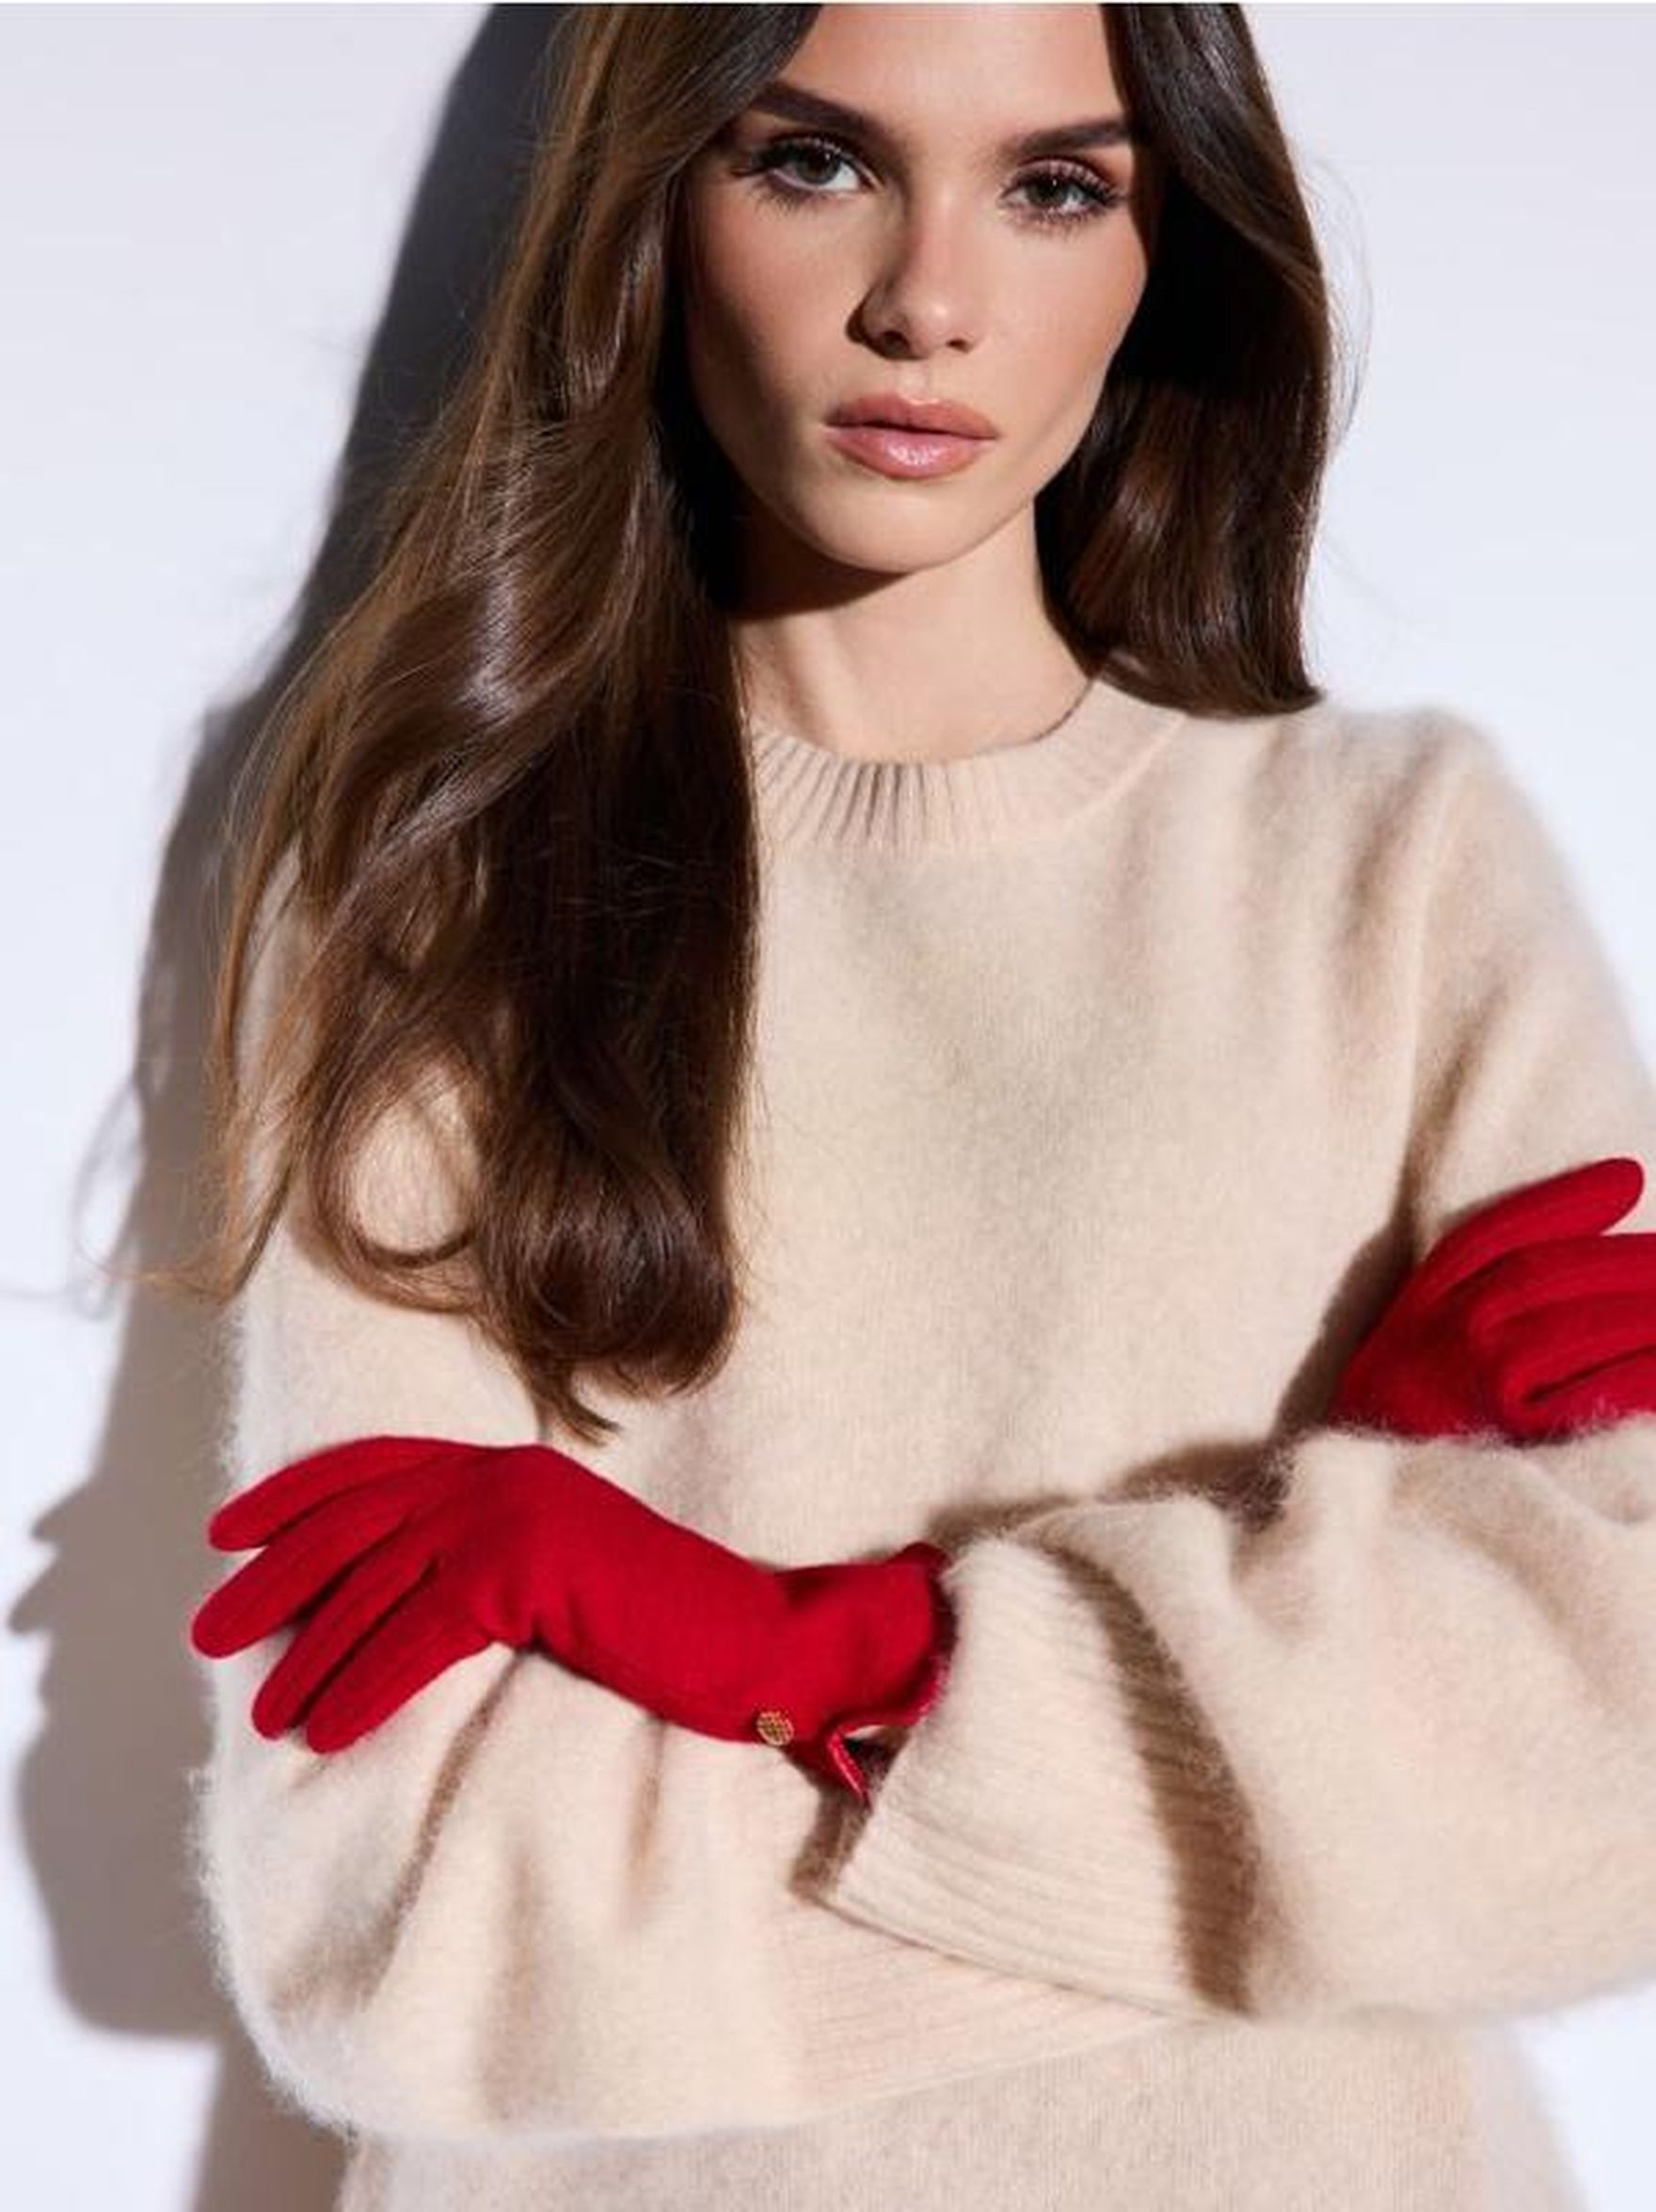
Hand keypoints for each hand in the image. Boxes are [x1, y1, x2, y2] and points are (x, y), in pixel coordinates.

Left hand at [189, 1433, 954, 1802]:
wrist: (750, 1636)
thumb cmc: (658, 1622)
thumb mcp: (556, 1575)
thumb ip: (485, 1564)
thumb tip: (385, 1599)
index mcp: (506, 1468)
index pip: (373, 1468)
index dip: (291, 1497)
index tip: (226, 1533)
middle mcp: (501, 1478)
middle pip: (354, 1523)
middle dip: (271, 1578)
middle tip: (208, 1631)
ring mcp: (513, 1517)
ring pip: (375, 1587)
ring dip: (309, 1657)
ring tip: (264, 1711)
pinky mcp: (526, 1572)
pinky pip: (417, 1635)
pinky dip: (363, 1687)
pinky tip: (327, 1729)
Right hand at [1329, 1155, 1655, 1441]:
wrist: (1365, 1545)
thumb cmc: (1394, 1463)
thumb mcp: (1396, 1379)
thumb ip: (1447, 1325)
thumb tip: (1551, 1283)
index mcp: (1411, 1321)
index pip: (1490, 1240)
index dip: (1562, 1203)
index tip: (1626, 1180)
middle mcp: (1441, 1341)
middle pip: (1554, 1274)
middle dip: (1631, 1259)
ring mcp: (1476, 1384)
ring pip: (1588, 1322)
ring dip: (1653, 1308)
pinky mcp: (1515, 1434)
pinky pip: (1604, 1385)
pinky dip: (1648, 1369)